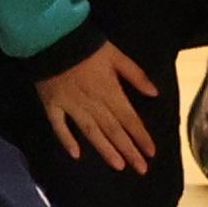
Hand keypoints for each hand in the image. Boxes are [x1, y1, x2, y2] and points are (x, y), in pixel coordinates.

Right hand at [39, 36, 160, 175]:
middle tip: (141, 169)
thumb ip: (135, 75)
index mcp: (110, 91)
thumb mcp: (116, 55)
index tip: (151, 153)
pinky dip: (66, 140)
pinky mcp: (52, 104)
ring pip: (91, 132)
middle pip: (113, 130)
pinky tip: (75, 155)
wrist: (52, 37)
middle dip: (128, 150)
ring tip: (118, 166)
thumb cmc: (87, 46)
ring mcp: (71, 106)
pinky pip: (59, 125)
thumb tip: (155, 93)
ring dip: (105, 150)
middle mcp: (92, 103)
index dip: (141, 136)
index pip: (129, 119)